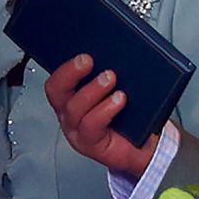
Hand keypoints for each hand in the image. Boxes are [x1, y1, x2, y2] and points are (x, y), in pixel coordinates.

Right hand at [44, 54, 154, 176]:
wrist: (142, 146)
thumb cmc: (128, 117)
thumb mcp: (116, 88)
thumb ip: (107, 73)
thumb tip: (113, 51)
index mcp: (71, 96)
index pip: (57, 79)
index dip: (65, 66)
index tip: (83, 54)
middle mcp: (70, 113)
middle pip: (57, 91)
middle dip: (71, 72)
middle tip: (89, 61)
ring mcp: (77, 129)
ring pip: (74, 107)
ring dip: (93, 89)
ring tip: (110, 79)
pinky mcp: (89, 143)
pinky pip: (91, 125)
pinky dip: (105, 109)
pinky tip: (119, 100)